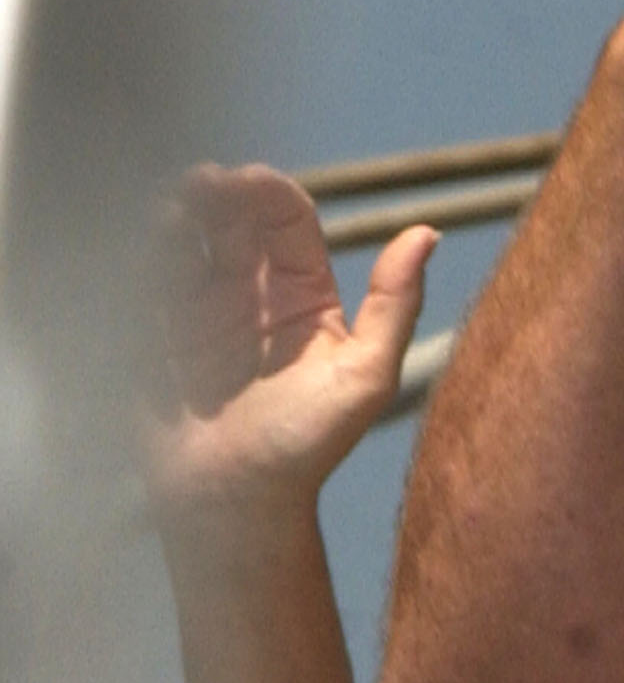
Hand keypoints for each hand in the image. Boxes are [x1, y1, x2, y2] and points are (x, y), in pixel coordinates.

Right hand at [146, 167, 431, 530]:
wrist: (233, 502)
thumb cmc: (307, 447)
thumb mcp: (366, 375)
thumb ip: (395, 305)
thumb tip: (428, 232)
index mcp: (305, 298)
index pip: (286, 223)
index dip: (267, 193)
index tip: (247, 180)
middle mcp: (249, 296)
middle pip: (229, 221)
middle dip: (215, 193)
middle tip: (200, 183)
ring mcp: (195, 313)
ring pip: (180, 242)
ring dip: (172, 216)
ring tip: (170, 210)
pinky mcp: (151, 335)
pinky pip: (141, 280)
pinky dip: (137, 252)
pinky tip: (138, 243)